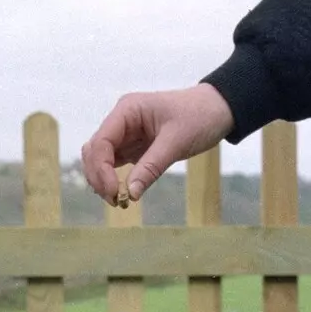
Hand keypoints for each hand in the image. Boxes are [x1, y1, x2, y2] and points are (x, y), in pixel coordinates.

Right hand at [81, 85, 233, 205]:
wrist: (216, 110)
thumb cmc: (198, 117)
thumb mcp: (176, 142)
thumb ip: (151, 167)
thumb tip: (130, 194)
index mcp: (127, 110)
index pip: (101, 141)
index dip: (101, 169)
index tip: (114, 192)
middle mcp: (122, 120)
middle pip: (94, 151)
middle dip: (98, 177)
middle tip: (115, 201)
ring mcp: (126, 134)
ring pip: (100, 159)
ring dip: (102, 180)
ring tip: (118, 200)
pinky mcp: (134, 147)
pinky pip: (114, 165)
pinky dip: (113, 180)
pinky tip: (122, 194)